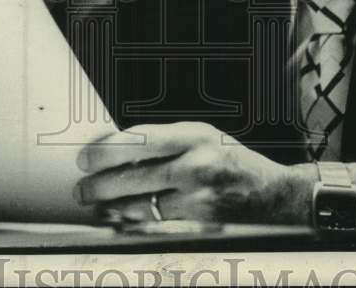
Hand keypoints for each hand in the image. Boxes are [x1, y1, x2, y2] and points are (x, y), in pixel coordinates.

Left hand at [74, 122, 311, 223]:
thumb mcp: (202, 137)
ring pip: (141, 202)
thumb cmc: (231, 160)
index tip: (85, 157)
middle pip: (135, 174)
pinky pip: (156, 221)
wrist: (274, 194)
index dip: (107, 150)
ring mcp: (199, 195)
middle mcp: (196, 163)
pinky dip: (135, 219)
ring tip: (96, 203)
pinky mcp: (200, 221)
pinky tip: (120, 216)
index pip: (140, 139)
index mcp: (194, 134)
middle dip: (100, 182)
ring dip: (112, 205)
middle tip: (81, 186)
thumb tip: (117, 149)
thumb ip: (165, 141)